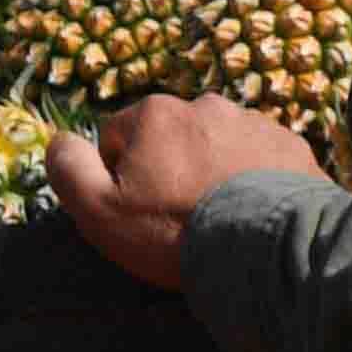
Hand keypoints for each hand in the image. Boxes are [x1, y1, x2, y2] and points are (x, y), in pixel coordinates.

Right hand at [44, 91, 325, 290]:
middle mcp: (206, 105)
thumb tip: (58, 141)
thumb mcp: (98, 211)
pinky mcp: (292, 147)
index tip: (139, 212)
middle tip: (181, 219)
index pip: (117, 137)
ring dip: (214, 173)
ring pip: (217, 147)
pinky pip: (261, 160)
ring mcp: (254, 122)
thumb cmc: (174, 230)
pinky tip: (254, 215)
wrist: (266, 247)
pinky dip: (254, 180)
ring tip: (222, 220)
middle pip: (171, 139)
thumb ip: (69, 169)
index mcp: (156, 113)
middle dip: (171, 171)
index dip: (120, 179)